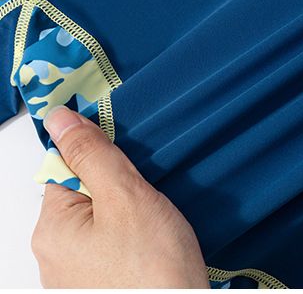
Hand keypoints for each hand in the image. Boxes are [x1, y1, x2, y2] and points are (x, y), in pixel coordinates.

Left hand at [32, 106, 208, 288]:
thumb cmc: (153, 271)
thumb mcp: (125, 196)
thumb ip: (92, 154)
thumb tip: (59, 119)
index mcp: (52, 228)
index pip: (65, 167)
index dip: (99, 155)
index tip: (127, 158)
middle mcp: (54, 256)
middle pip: (84, 193)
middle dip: (119, 186)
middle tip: (148, 196)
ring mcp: (76, 277)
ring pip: (102, 220)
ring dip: (129, 213)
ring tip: (155, 224)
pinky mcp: (100, 286)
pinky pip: (113, 247)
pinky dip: (134, 239)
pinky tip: (154, 244)